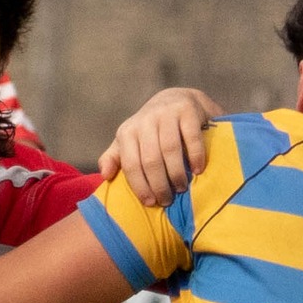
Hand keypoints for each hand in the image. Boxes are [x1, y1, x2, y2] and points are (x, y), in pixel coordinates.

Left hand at [97, 87, 224, 207]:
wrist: (177, 99)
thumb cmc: (151, 129)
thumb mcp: (130, 141)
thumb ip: (115, 158)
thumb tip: (105, 175)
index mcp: (127, 132)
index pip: (131, 164)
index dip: (140, 186)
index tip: (150, 202)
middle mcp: (145, 120)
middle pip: (150, 159)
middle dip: (159, 184)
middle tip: (167, 200)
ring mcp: (166, 113)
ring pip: (169, 149)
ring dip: (176, 173)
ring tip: (181, 188)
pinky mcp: (187, 110)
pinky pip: (191, 137)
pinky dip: (195, 156)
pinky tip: (198, 170)